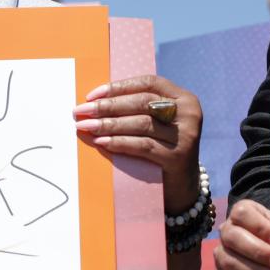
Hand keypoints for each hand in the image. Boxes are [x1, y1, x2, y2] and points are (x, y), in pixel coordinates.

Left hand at [74, 75, 201, 211]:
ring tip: (86, 127)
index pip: (149, 83)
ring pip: (141, 123)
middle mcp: (188, 113)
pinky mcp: (177, 156)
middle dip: (108, 106)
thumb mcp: (158, 123)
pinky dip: (119, 142)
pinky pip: (142, 146)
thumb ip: (139, 108)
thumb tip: (95, 101)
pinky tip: (101, 142)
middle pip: (142, 102)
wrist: (183, 186)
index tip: (91, 95)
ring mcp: (185, 135)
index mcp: (184, 98)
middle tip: (81, 111)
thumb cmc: (163, 148)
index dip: (119, 87)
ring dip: (109, 124)